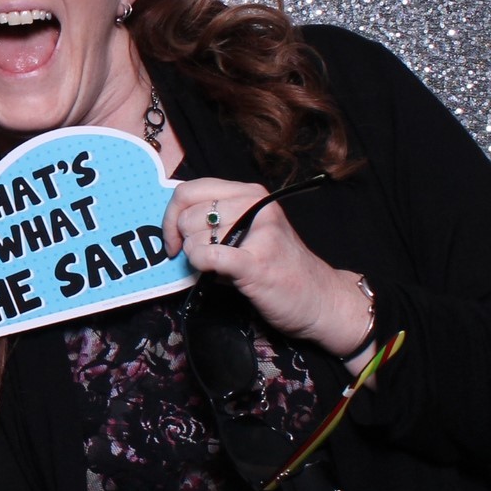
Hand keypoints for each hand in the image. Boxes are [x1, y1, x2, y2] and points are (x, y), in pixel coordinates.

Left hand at [164, 178, 372, 360]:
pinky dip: (201, 265)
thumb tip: (172, 223)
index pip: (189, 190)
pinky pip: (206, 255)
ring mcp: (259, 232)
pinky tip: (216, 274)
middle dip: (183, 240)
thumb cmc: (278, 267)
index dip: (171, 216)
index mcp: (250, 192)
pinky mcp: (257, 262)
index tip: (174, 240)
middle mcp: (256, 204)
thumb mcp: (248, 229)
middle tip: (201, 257)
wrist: (320, 300)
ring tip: (223, 268)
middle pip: (187, 214)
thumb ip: (215, 220)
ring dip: (197, 258)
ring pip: (194, 236)